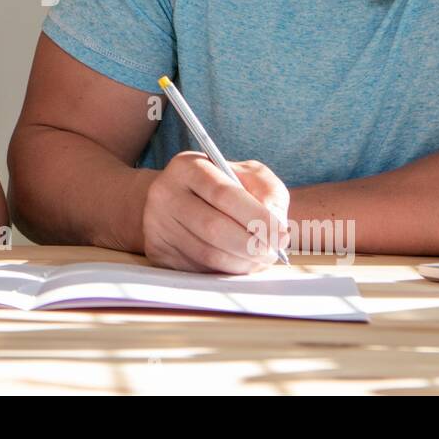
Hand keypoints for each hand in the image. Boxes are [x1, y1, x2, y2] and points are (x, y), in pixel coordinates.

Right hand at [142, 152, 290, 273]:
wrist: (178, 201)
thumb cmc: (221, 187)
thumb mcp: (247, 176)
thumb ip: (268, 191)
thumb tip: (276, 226)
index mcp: (187, 167)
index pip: (224, 194)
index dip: (257, 217)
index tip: (281, 233)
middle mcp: (165, 194)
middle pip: (213, 227)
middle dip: (251, 245)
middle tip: (273, 252)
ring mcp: (157, 225)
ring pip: (207, 254)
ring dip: (242, 262)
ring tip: (260, 259)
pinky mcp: (158, 252)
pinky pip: (198, 269)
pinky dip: (226, 271)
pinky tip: (238, 262)